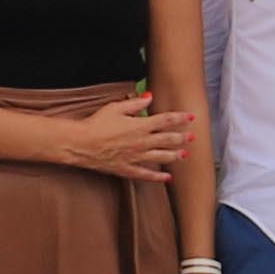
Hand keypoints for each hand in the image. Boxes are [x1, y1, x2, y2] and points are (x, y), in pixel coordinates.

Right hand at [83, 102, 197, 180]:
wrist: (81, 144)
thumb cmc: (96, 123)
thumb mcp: (116, 108)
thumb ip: (135, 103)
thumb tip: (150, 96)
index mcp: (140, 126)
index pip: (166, 120)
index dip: (180, 118)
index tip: (191, 117)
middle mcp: (142, 142)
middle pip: (168, 139)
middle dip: (182, 137)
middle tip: (193, 137)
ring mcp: (136, 157)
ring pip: (161, 157)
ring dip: (175, 155)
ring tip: (185, 155)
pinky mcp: (127, 169)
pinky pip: (147, 174)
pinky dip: (158, 177)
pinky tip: (167, 177)